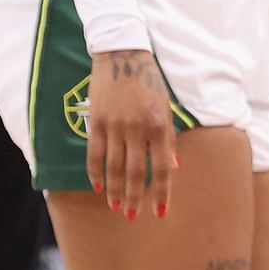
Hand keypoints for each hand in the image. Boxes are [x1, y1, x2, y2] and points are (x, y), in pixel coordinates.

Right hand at [85, 49, 174, 221]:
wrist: (124, 53)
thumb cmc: (150, 81)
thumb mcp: (165, 107)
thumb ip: (168, 139)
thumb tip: (174, 167)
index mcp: (159, 125)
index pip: (160, 168)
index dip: (161, 192)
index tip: (159, 212)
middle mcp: (137, 128)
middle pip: (134, 172)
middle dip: (134, 197)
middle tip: (132, 216)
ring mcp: (115, 125)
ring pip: (113, 168)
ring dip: (114, 191)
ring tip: (116, 207)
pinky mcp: (97, 121)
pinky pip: (94, 154)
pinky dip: (95, 173)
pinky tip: (98, 187)